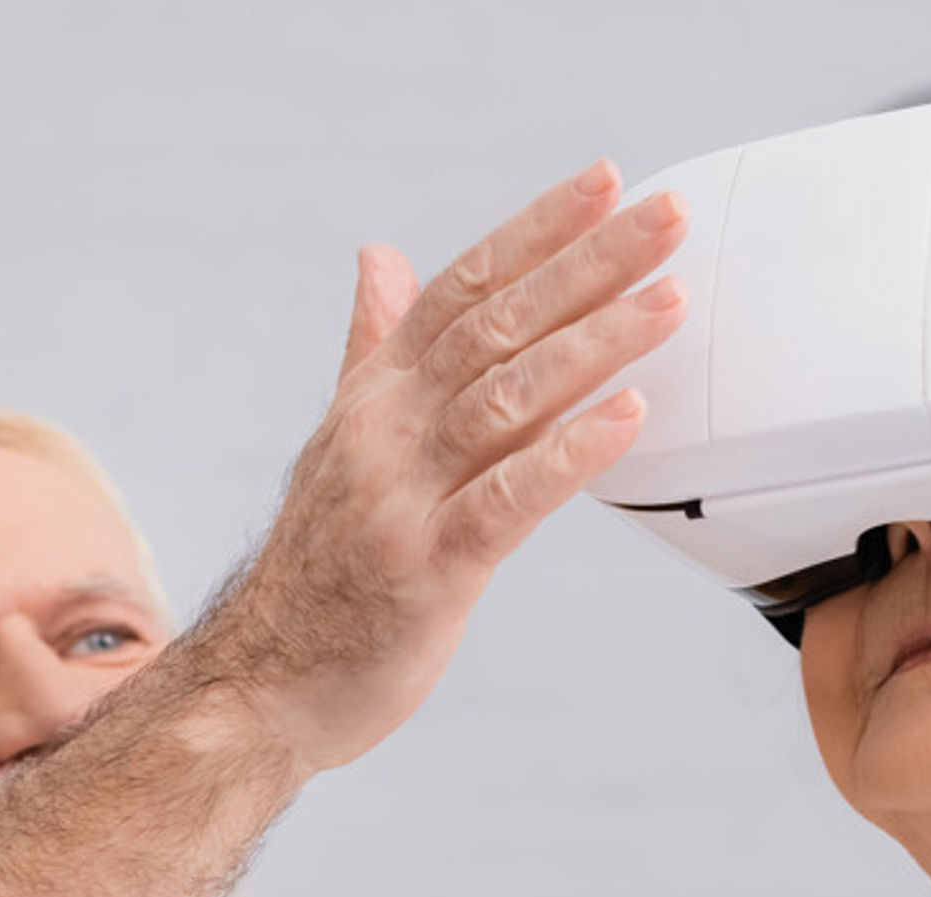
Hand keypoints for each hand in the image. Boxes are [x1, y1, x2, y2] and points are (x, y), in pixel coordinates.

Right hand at [179, 160, 688, 770]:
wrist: (261, 682)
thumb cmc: (319, 568)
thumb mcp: (342, 440)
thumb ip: (372, 346)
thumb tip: (378, 256)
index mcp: (373, 394)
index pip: (461, 286)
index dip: (536, 230)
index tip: (608, 180)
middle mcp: (383, 430)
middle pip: (494, 325)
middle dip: (587, 264)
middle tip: (664, 216)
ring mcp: (401, 497)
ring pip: (504, 399)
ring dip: (593, 344)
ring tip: (669, 302)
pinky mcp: (426, 570)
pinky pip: (504, 501)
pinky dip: (567, 455)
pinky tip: (625, 418)